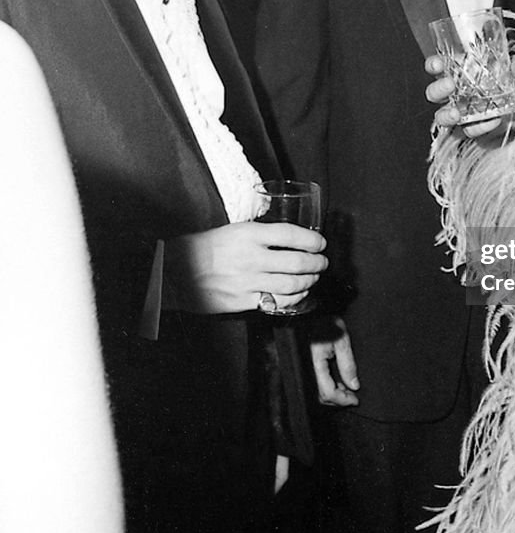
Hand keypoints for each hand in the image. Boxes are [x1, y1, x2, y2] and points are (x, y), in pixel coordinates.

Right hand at [163, 221, 326, 313]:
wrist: (173, 271)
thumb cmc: (203, 248)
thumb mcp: (232, 230)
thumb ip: (260, 234)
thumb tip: (290, 239)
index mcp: (248, 234)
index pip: (291, 234)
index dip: (312, 240)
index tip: (321, 243)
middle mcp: (251, 257)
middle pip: (297, 262)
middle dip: (317, 263)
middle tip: (323, 262)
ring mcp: (247, 282)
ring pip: (291, 284)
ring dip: (309, 281)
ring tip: (314, 277)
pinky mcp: (242, 301)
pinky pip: (277, 301)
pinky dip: (294, 298)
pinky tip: (299, 294)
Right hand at [310, 316, 359, 406]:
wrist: (314, 313)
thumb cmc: (328, 323)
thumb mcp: (342, 342)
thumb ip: (348, 365)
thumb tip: (354, 386)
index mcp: (315, 365)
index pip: (328, 392)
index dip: (342, 399)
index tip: (355, 400)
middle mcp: (308, 369)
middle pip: (322, 396)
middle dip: (339, 399)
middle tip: (353, 396)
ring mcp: (307, 368)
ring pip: (318, 391)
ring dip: (334, 394)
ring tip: (348, 388)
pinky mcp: (307, 365)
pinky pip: (317, 383)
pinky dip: (329, 386)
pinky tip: (339, 382)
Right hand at [425, 54, 514, 136]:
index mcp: (463, 73)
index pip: (440, 68)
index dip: (434, 65)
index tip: (438, 64)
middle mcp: (458, 94)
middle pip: (435, 94)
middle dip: (438, 89)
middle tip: (449, 85)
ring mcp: (463, 114)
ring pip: (442, 117)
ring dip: (446, 114)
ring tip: (456, 114)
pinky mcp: (474, 131)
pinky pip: (469, 131)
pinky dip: (478, 127)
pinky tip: (492, 121)